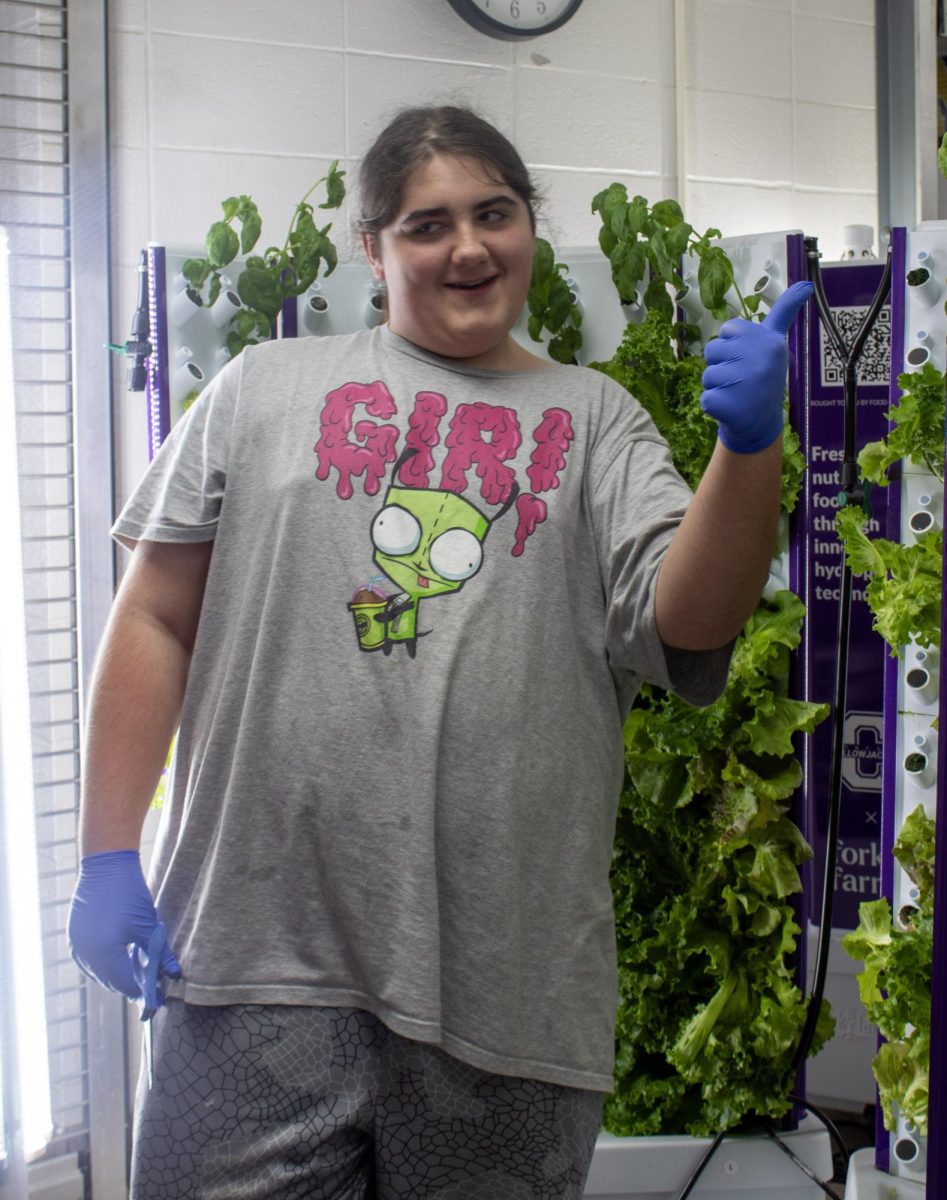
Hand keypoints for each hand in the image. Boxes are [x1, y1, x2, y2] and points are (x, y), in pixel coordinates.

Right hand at [67, 849, 180, 1002]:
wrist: (106, 866)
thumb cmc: (129, 894)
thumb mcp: (149, 926)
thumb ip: (160, 953)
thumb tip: (174, 974)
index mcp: (105, 954)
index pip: (126, 985)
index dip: (143, 994)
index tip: (158, 999)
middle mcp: (86, 955)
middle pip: (111, 981)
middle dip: (131, 986)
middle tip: (151, 988)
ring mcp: (77, 947)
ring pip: (100, 973)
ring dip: (118, 975)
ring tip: (139, 974)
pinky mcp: (74, 938)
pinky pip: (90, 961)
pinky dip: (106, 964)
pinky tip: (122, 959)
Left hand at [700, 280, 812, 453]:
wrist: (761, 421)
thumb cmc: (763, 377)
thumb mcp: (775, 343)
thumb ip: (784, 313)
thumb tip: (806, 285)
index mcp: (770, 342)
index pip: (729, 329)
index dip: (732, 344)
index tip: (748, 355)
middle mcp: (759, 360)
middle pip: (713, 350)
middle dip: (721, 364)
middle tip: (740, 378)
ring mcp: (744, 383)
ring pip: (707, 374)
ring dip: (716, 385)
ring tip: (736, 393)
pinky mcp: (728, 405)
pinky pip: (706, 398)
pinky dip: (712, 405)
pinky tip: (730, 408)